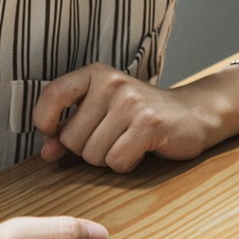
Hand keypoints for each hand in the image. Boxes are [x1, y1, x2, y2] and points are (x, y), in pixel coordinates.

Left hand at [33, 63, 216, 171]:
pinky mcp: (149, 123)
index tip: (54, 135)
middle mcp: (111, 82)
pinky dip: (125, 164)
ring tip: (126, 142)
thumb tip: (46, 152)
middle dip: (86, 150)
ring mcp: (131, 102)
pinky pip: (116, 160)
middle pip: (71, 137)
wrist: (193, 113)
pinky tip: (139, 150)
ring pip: (92, 154)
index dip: (45, 122)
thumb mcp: (101, 113)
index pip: (52, 95)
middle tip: (111, 138)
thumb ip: (69, 129)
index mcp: (95, 74)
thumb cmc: (139, 116)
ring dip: (107, 159)